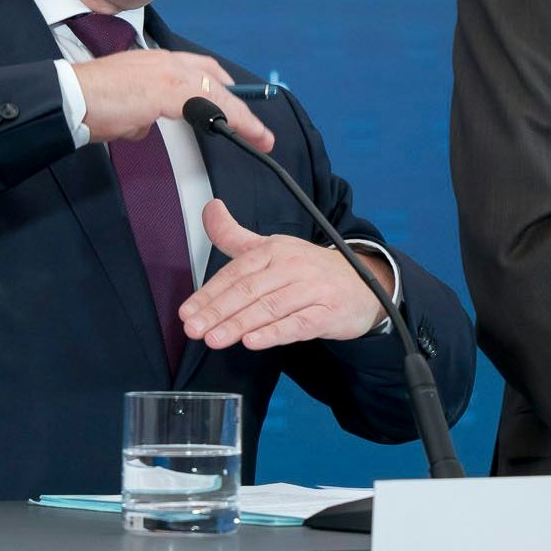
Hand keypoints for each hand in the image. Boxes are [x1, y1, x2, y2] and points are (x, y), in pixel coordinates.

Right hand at [71, 50, 272, 151]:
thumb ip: (139, 112)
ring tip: (260, 136)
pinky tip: (242, 133)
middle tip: (258, 128)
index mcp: (153, 62)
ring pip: (217, 92)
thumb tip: (144, 125)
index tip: (236, 102)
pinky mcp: (167, 90)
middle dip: (240, 102)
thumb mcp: (121, 107)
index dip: (221, 86)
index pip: (197, 69)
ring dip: (241, 116)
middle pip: (214, 77)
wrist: (67, 99)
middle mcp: (163, 61)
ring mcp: (166, 73)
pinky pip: (208, 105)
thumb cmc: (87, 104)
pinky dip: (230, 120)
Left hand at [177, 200, 392, 349]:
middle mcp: (293, 266)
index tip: (187, 313)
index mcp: (275, 250)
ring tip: (214, 339)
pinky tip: (253, 342)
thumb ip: (235, 235)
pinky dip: (275, 333)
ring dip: (240, 324)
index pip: (236, 273)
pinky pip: (299, 324)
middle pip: (249, 290)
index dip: (209, 294)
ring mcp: (313, 289)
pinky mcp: (328, 313)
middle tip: (194, 329)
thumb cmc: (309, 270)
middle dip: (218, 311)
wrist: (363, 283)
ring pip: (270, 308)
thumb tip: (209, 208)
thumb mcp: (271, 248)